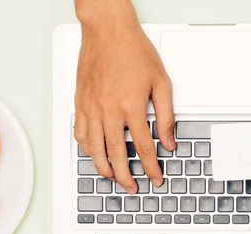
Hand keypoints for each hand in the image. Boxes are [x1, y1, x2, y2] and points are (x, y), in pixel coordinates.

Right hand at [74, 3, 174, 193]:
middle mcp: (109, 111)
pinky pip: (80, 133)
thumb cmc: (133, 50)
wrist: (107, 30)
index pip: (144, 148)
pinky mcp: (81, 102)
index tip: (155, 178)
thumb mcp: (161, 82)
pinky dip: (87, 149)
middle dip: (126, 176)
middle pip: (117, 155)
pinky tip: (94, 154)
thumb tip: (170, 140)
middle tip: (133, 187)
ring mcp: (92, 108)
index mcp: (132, 107)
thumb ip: (166, 115)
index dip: (151, 168)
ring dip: (104, 168)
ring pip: (94, 149)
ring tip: (113, 177)